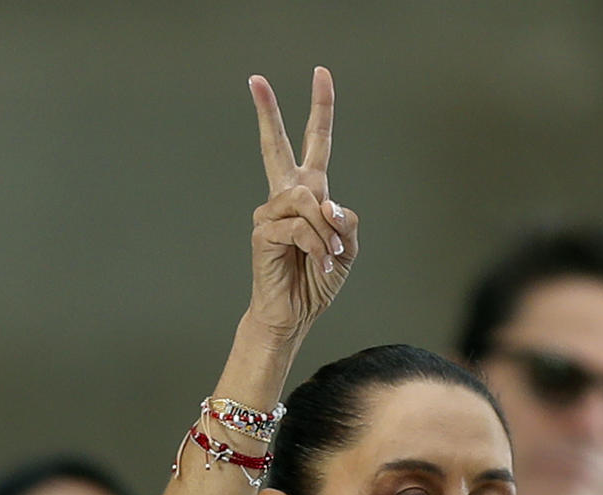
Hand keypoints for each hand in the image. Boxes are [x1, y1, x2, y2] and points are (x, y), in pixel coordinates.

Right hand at [246, 67, 359, 343]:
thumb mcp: (347, 248)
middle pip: (277, 145)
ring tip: (329, 257)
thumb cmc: (317, 279)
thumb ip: (344, 221)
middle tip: (255, 78)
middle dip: (269, 111)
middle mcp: (285, 196)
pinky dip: (317, 247)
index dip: (320, 108)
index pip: (315, 143)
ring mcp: (270, 212)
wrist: (295, 313)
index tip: (320, 72)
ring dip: (327, 232)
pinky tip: (319, 264)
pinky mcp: (262, 232)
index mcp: (309, 193)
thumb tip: (328, 204)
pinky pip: (299, 227)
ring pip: (308, 201)